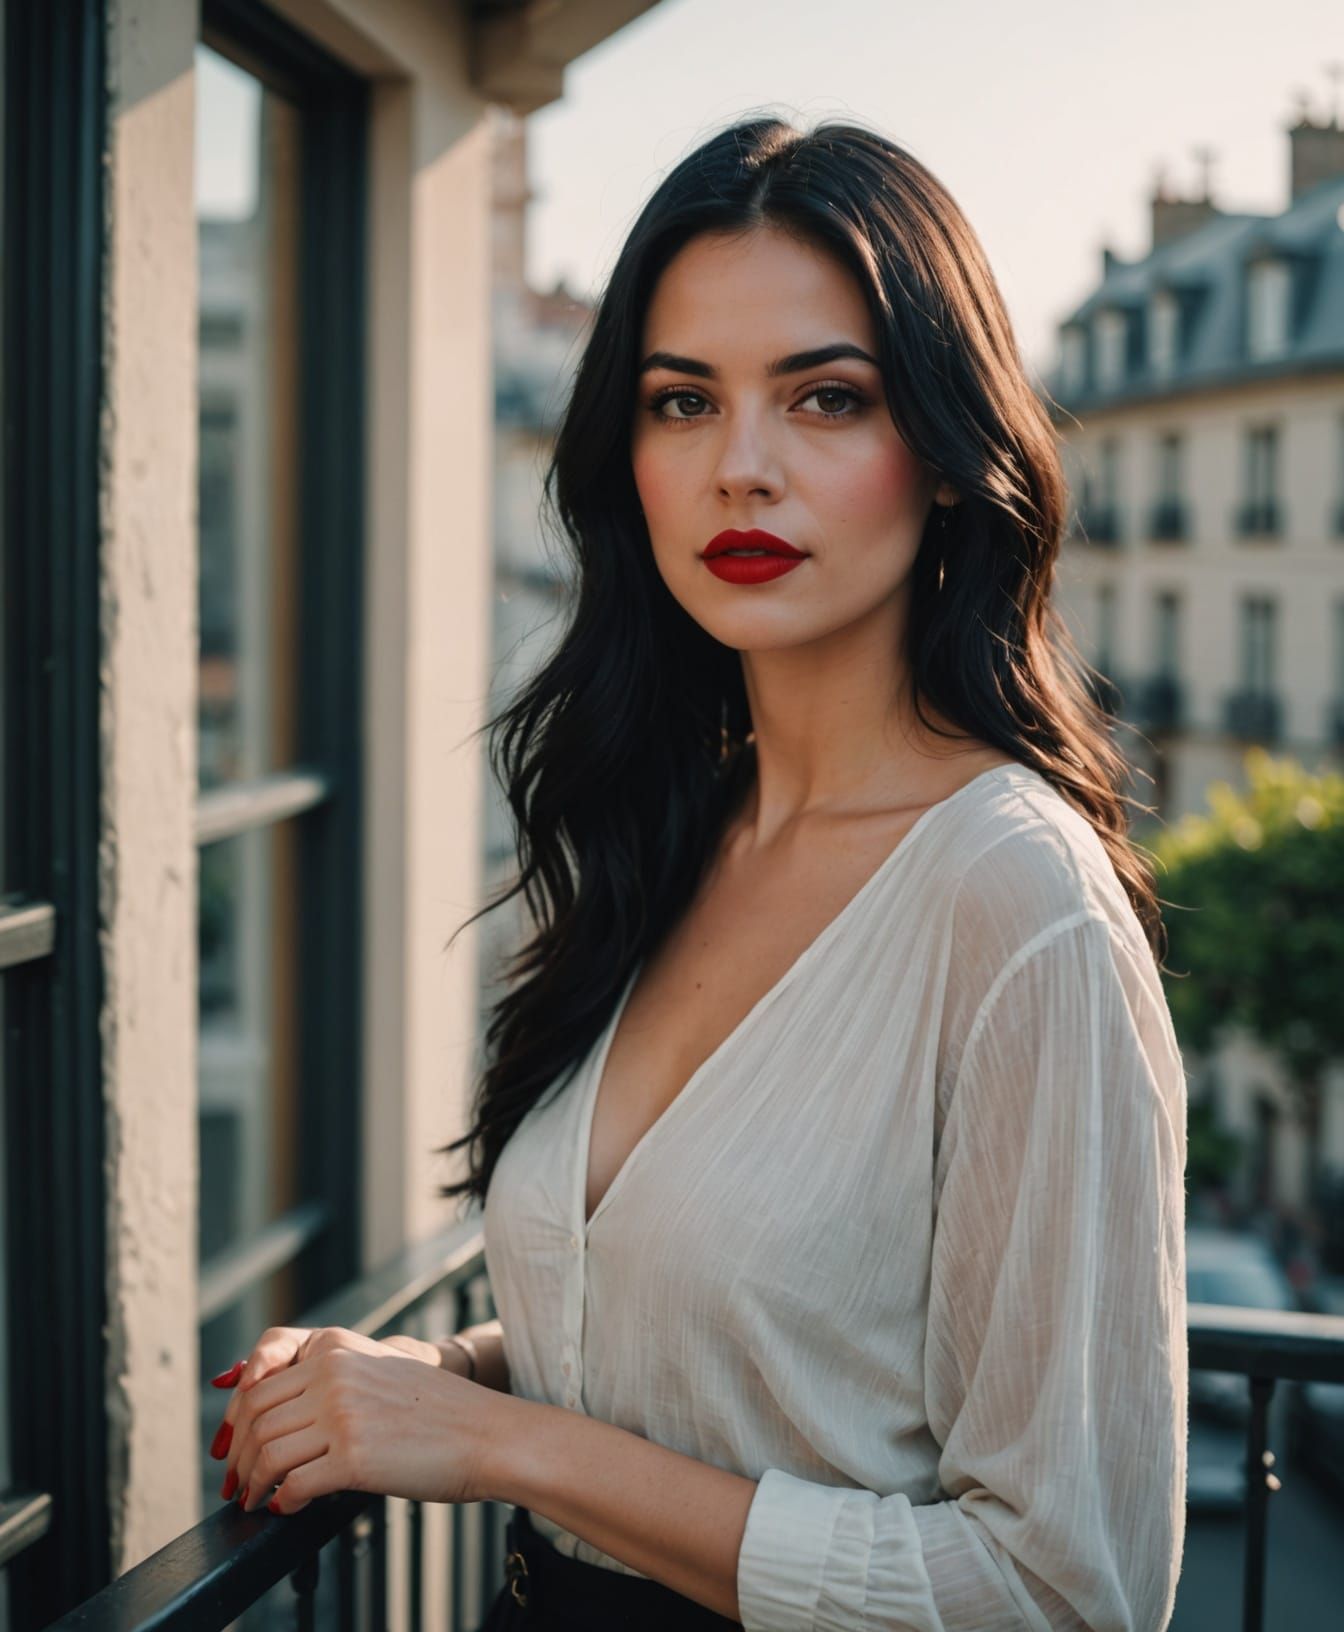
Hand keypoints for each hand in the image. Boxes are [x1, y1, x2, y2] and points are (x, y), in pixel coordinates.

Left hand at [211, 1325, 495, 1514]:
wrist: (485, 1433)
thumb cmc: (436, 1409)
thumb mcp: (376, 1370)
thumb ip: (328, 1378)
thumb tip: (274, 1410)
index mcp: (335, 1345)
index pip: (260, 1384)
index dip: (236, 1421)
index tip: (232, 1445)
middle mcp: (333, 1373)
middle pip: (256, 1419)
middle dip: (239, 1458)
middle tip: (236, 1483)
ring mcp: (342, 1414)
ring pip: (268, 1453)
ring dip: (253, 1483)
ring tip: (255, 1498)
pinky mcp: (353, 1458)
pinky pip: (293, 1485)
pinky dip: (281, 1501)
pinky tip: (285, 1507)